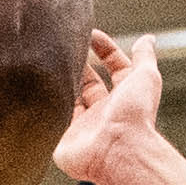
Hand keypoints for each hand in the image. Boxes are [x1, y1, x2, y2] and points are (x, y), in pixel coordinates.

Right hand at [55, 30, 169, 184]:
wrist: (117, 151)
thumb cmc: (136, 117)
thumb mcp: (146, 78)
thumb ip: (144, 58)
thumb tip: (148, 39)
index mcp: (123, 98)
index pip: (115, 68)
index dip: (105, 49)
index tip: (90, 33)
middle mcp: (103, 112)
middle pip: (89, 82)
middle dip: (79, 63)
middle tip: (66, 46)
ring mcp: (82, 126)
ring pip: (68, 99)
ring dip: (61, 81)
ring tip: (50, 60)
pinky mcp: (63, 139)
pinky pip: (51, 119)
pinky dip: (46, 104)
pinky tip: (37, 86)